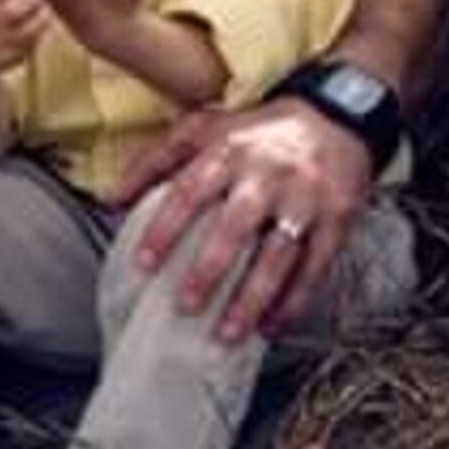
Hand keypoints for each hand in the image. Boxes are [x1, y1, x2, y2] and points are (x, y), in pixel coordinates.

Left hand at [109, 98, 374, 341]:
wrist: (336, 116)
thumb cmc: (258, 131)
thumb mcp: (202, 129)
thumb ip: (154, 161)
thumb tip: (111, 200)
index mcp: (228, 152)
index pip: (190, 193)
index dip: (165, 229)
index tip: (144, 264)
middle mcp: (267, 177)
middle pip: (236, 228)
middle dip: (209, 271)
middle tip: (186, 306)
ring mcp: (305, 201)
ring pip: (278, 257)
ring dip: (252, 299)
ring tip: (227, 333)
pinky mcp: (337, 221)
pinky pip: (315, 268)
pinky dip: (294, 301)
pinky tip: (272, 325)